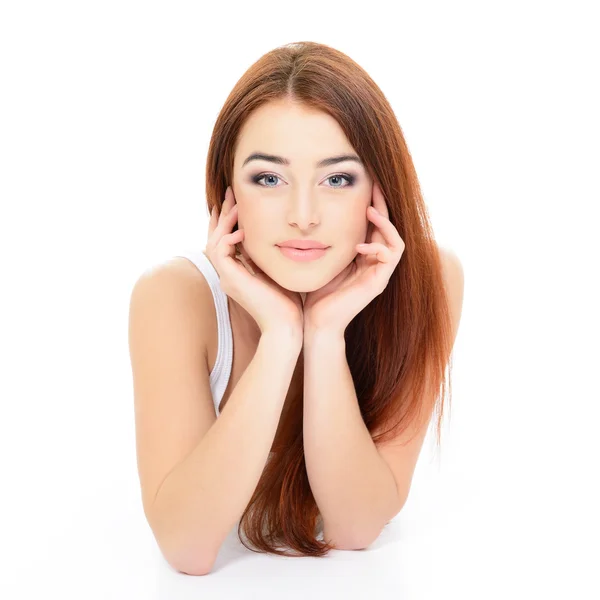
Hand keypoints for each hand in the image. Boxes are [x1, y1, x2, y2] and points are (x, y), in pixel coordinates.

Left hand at [303, 181, 404, 335]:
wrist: (316, 322)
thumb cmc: (316, 292)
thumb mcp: (322, 258)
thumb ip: (327, 240)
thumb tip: (313, 216)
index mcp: (364, 256)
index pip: (375, 225)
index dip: (373, 203)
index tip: (365, 183)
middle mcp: (375, 263)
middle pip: (389, 227)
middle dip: (383, 204)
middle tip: (374, 184)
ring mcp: (379, 274)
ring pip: (397, 241)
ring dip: (385, 223)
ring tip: (369, 210)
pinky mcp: (378, 283)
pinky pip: (391, 258)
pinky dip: (377, 247)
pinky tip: (359, 245)